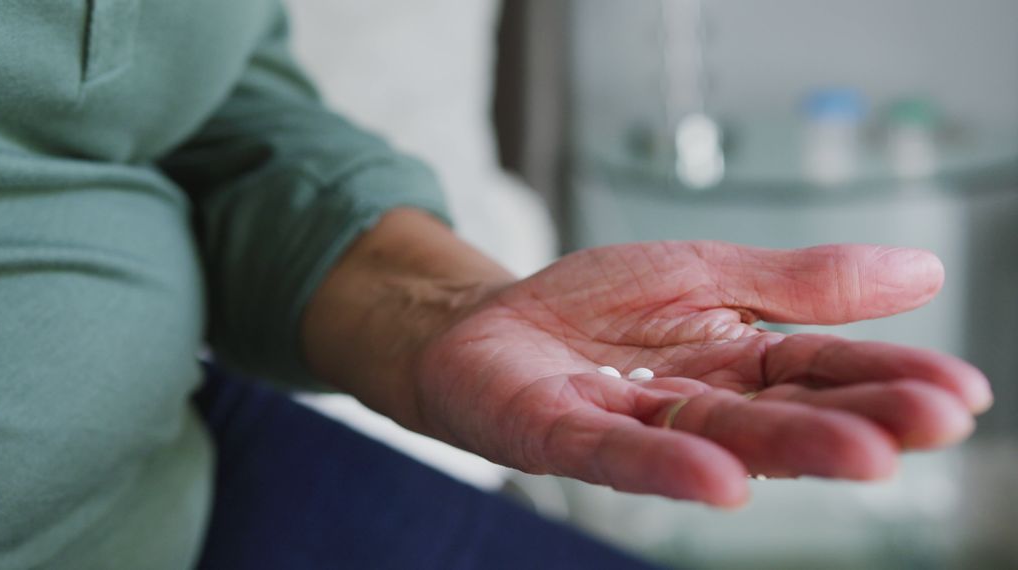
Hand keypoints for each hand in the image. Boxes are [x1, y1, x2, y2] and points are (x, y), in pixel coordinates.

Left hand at [414, 241, 991, 506]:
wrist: (484, 321)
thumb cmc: (591, 305)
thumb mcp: (703, 273)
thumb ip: (796, 284)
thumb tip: (922, 272)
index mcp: (737, 362)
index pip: (823, 370)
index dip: (888, 378)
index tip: (960, 393)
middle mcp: (697, 406)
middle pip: (785, 413)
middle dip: (859, 419)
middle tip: (936, 423)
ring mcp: (634, 427)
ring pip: (720, 438)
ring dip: (790, 449)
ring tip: (866, 455)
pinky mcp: (565, 438)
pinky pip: (621, 453)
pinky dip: (670, 465)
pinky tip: (725, 480)